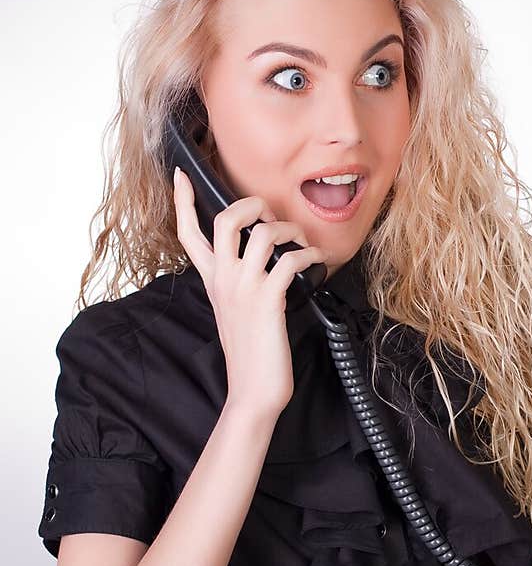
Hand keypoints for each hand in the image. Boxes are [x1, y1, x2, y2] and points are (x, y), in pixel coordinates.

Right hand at [172, 166, 327, 417]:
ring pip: (261, 233)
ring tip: (300, 241)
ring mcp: (244, 288)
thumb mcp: (235, 310)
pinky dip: (309, 254)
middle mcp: (224, 280)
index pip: (188, 234)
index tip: (181, 175)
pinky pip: (290, 260)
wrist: (253, 390)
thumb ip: (239, 282)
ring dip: (288, 229)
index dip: (183, 201)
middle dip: (249, 204)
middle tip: (269, 215)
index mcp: (213, 280)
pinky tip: (316, 262)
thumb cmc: (251, 353)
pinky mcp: (269, 300)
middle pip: (223, 219)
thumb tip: (265, 258)